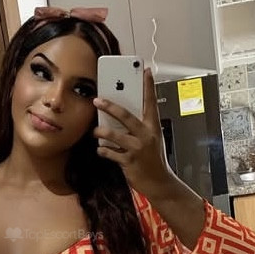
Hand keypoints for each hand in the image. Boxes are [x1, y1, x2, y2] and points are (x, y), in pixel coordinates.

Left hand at [93, 68, 174, 198]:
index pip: (151, 102)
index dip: (148, 86)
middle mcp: (146, 135)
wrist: (158, 182)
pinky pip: (110, 153)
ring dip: (101, 133)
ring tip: (96, 132)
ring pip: (113, 135)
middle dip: (110, 107)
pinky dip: (103, 151)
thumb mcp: (151, 139)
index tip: (146, 71)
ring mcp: (137, 149)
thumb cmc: (153, 159)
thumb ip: (139, 127)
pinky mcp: (128, 162)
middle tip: (97, 100)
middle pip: (126, 116)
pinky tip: (101, 150)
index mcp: (152, 127)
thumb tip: (119, 116)